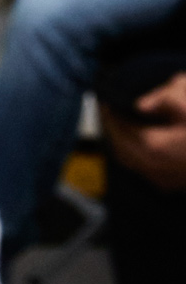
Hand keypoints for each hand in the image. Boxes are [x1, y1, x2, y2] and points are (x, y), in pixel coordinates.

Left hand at [106, 71, 185, 190]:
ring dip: (125, 144)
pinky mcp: (176, 185)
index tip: (107, 101)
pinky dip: (139, 156)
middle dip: (114, 130)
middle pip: (121, 150)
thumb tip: (141, 104)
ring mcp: (165, 180)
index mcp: (154, 146)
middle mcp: (155, 168)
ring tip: (125, 125)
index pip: (120, 130)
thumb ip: (164, 97)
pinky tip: (145, 142)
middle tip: (111, 113)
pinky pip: (147, 171)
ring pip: (133, 163)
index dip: (110, 115)